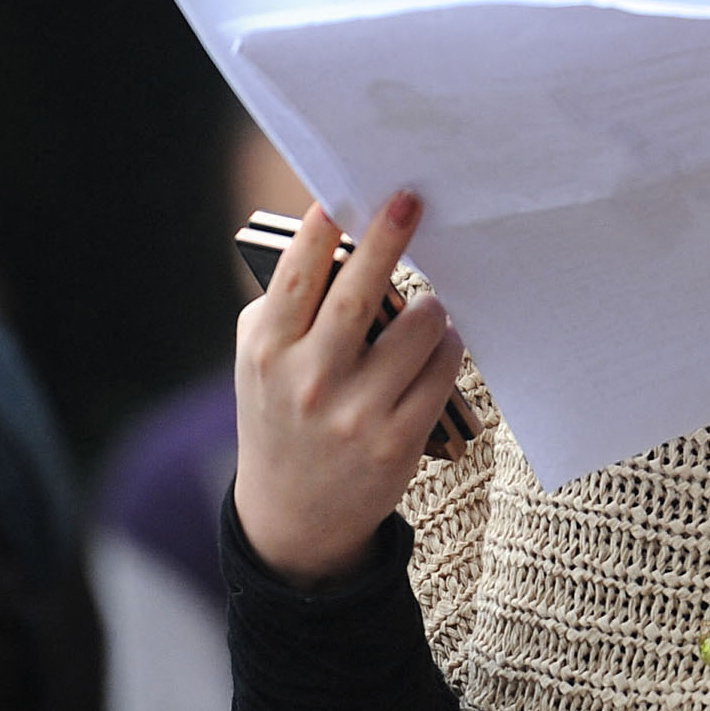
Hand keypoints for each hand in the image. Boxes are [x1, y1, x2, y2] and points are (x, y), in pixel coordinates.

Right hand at [231, 191, 466, 588]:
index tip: (342, 195)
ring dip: (431, 306)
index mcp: (266, 352)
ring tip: (427, 308)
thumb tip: (339, 237)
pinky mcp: (397, 439)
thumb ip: (287, 304)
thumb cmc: (281, 411)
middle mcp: (308, 381)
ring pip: (418, 327)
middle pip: (358, 294)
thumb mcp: (262, 361)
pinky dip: (447, 345)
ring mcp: (355, 413)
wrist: (293, 515)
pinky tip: (437, 345)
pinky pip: (442, 367)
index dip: (320, 233)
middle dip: (387, 239)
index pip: (297, 279)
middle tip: (409, 200)